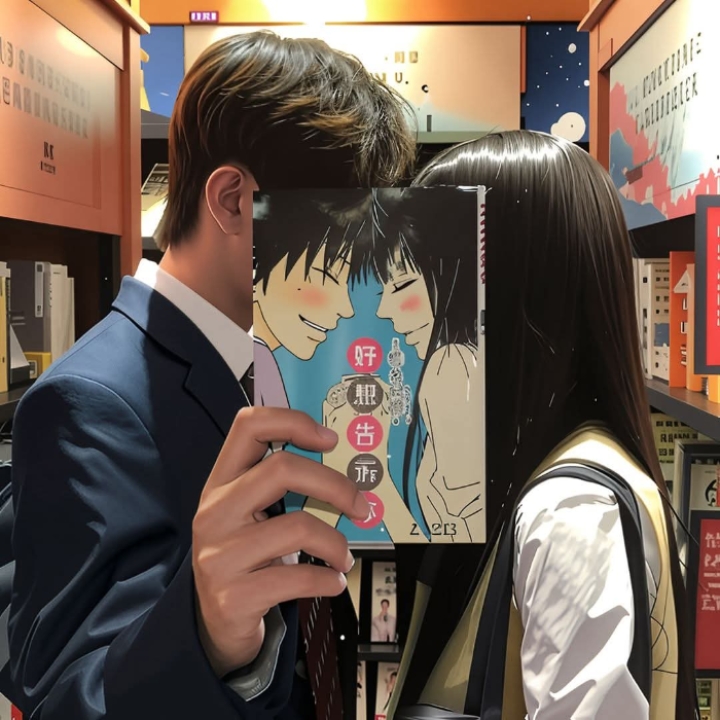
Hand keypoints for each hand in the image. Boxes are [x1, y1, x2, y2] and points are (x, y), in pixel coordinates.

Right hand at [192, 406, 370, 677]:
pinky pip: (298, 578)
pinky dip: (326, 580)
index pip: (248, 426)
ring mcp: (219, 554)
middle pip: (282, 469)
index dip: (293, 421)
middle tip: (361, 506)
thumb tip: (346, 468)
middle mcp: (214, 511)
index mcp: (220, 482)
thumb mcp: (249, 514)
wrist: (213, 624)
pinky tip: (332, 583)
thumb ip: (280, 487)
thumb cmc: (245, 558)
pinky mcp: (233, 596)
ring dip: (336, 543)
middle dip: (335, 485)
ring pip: (299, 526)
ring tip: (344, 557)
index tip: (330, 439)